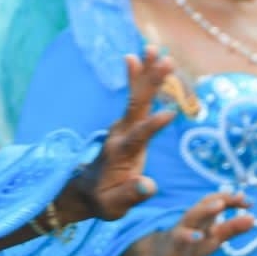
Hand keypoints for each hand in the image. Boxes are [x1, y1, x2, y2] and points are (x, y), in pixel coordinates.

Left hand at [57, 48, 177, 224]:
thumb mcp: (115, 206)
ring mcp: (122, 127)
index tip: (169, 114)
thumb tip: (148, 185)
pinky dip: (139, 78)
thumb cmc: (104, 201)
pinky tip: (141, 57)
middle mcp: (120, 134)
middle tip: (163, 60)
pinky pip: (135, 98)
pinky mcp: (126, 125)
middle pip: (136, 106)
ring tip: (152, 48)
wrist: (86, 192)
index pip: (137, 137)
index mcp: (120, 154)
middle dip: (149, 84)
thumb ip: (131, 195)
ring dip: (144, 73)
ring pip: (135, 97)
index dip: (152, 126)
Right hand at [108, 192, 255, 255]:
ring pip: (191, 218)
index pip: (216, 202)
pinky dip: (188, 237)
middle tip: (240, 196)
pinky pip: (179, 239)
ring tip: (220, 205)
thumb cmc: (189, 246)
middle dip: (221, 199)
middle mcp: (192, 221)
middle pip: (205, 205)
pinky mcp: (172, 246)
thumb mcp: (212, 238)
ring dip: (205, 210)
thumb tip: (253, 218)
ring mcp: (180, 232)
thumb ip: (231, 228)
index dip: (232, 199)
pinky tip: (198, 236)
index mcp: (202, 218)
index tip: (250, 200)